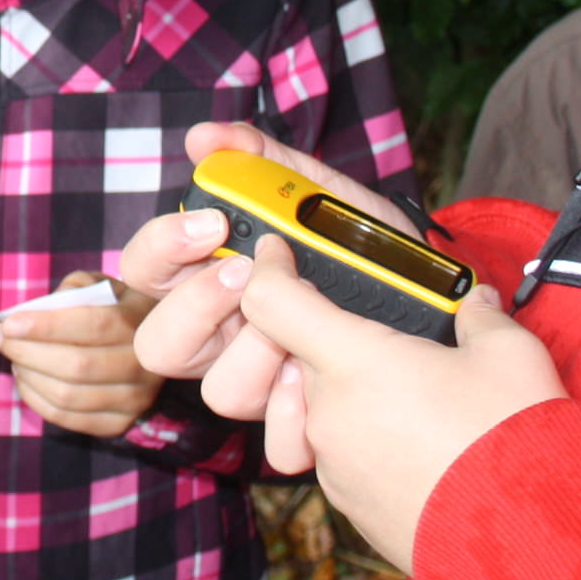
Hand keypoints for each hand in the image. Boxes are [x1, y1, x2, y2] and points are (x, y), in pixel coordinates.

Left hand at [0, 271, 163, 437]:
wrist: (149, 347)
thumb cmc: (112, 308)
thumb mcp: (99, 285)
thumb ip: (70, 291)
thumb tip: (30, 313)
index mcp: (142, 320)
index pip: (93, 326)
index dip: (47, 326)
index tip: (9, 324)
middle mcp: (145, 364)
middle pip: (77, 366)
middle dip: (28, 352)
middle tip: (0, 338)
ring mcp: (135, 399)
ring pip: (68, 396)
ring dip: (29, 376)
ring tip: (13, 358)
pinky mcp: (118, 424)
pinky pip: (67, 418)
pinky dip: (36, 399)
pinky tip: (26, 379)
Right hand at [126, 120, 422, 414]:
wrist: (437, 298)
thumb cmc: (364, 244)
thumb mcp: (319, 193)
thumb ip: (261, 162)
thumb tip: (203, 137)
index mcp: (208, 276)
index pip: (143, 268)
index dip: (164, 246)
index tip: (214, 223)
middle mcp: (221, 335)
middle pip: (159, 344)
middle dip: (200, 308)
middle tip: (249, 275)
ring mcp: (258, 380)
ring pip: (219, 391)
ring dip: (262, 354)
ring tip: (308, 327)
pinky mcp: (300, 423)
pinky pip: (278, 441)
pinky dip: (305, 412)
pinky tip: (329, 376)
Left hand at [239, 259, 564, 571]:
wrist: (532, 546)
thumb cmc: (515, 440)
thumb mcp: (512, 352)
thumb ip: (481, 317)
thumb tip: (476, 305)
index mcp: (354, 361)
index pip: (271, 303)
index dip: (269, 271)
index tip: (278, 255)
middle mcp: (327, 414)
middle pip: (296, 359)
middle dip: (329, 342)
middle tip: (385, 339)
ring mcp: (333, 466)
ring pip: (318, 410)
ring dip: (349, 396)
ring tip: (410, 398)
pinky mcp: (349, 506)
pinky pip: (340, 456)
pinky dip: (366, 441)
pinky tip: (418, 444)